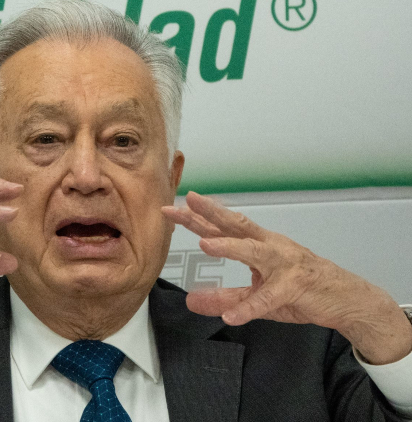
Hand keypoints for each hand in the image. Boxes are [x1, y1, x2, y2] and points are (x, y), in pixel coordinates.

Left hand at [162, 191, 411, 364]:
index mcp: (259, 244)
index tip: (173, 207)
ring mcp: (285, 264)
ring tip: (204, 245)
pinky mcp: (297, 286)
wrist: (346, 300)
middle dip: (210, 214)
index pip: (224, 227)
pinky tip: (232, 316)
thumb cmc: (301, 289)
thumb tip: (192, 301)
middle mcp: (270, 247)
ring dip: (229, 247)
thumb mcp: (257, 297)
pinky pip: (270, 298)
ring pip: (255, 252)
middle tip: (185, 203)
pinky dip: (250, 307)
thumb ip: (225, 297)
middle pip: (236, 225)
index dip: (198, 217)